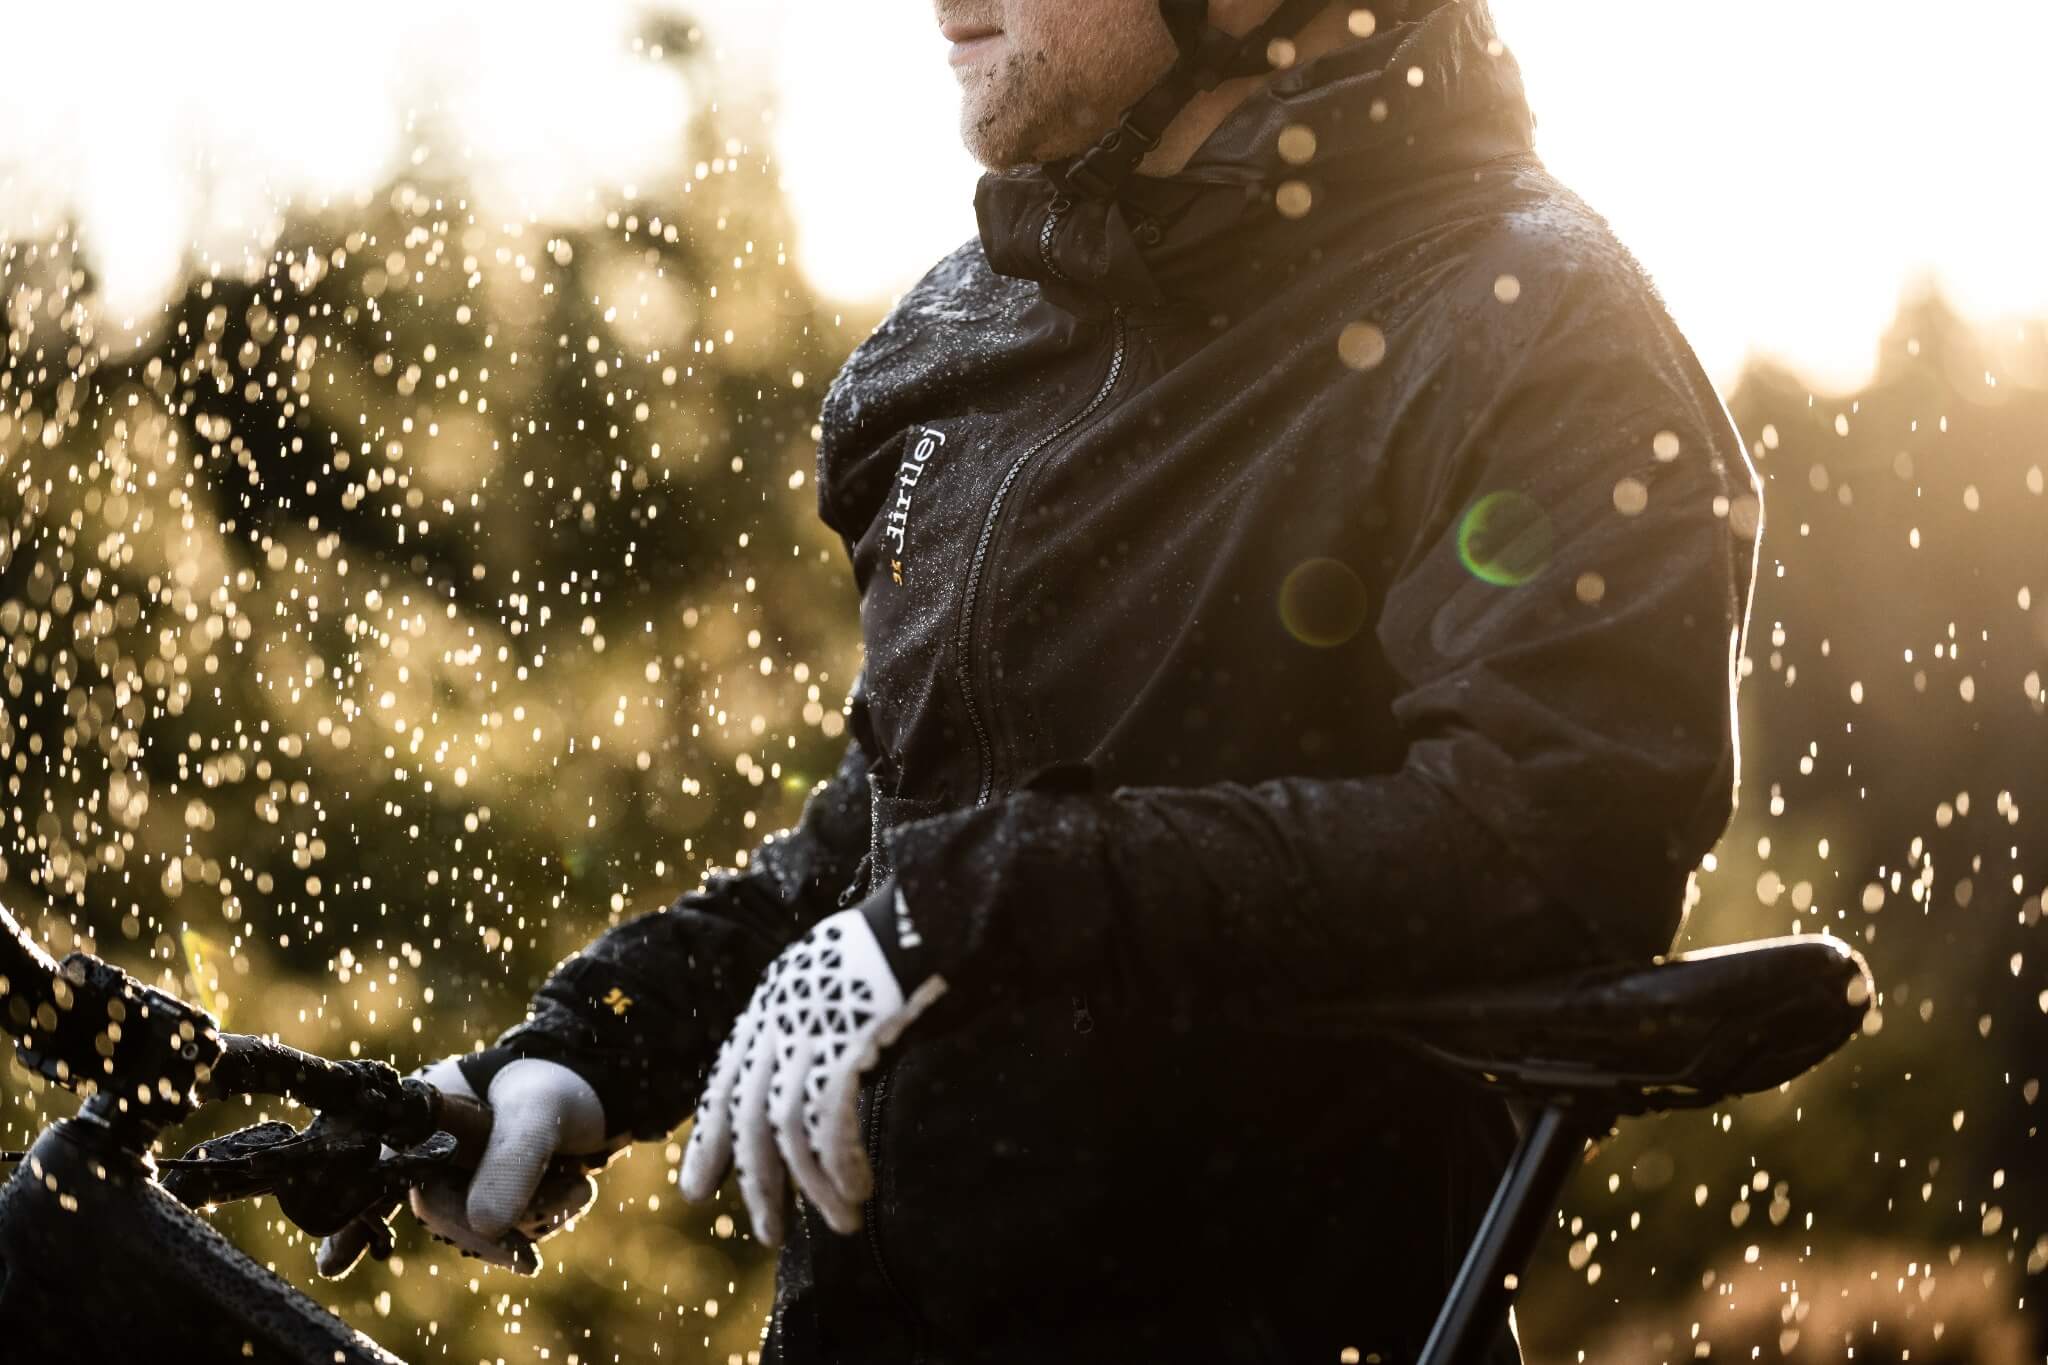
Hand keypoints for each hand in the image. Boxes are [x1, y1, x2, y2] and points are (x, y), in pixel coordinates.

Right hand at [315, 1055, 610, 1275]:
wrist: (606, 1083)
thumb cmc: (559, 1086)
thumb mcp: (537, 1116)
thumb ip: (512, 1163)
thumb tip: (485, 1226)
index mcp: (422, 1116)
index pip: (384, 1177)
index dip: (356, 1221)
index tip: (333, 1264)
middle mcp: (434, 1146)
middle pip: (440, 1213)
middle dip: (492, 1234)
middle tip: (527, 1260)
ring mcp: (463, 1169)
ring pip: (479, 1226)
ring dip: (533, 1218)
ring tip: (574, 1184)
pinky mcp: (493, 1187)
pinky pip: (507, 1226)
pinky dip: (544, 1216)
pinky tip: (573, 1188)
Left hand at [677, 902, 947, 1245]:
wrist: (919, 916)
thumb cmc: (887, 952)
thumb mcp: (831, 989)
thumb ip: (815, 1036)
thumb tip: (815, 1096)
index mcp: (767, 1009)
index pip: (724, 1085)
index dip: (710, 1140)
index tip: (696, 1189)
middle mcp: (776, 1023)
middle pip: (749, 1119)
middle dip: (757, 1182)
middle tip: (768, 1231)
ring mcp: (807, 1034)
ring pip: (790, 1131)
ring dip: (814, 1187)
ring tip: (839, 1222)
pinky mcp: (843, 1046)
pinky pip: (830, 1122)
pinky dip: (841, 1164)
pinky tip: (857, 1189)